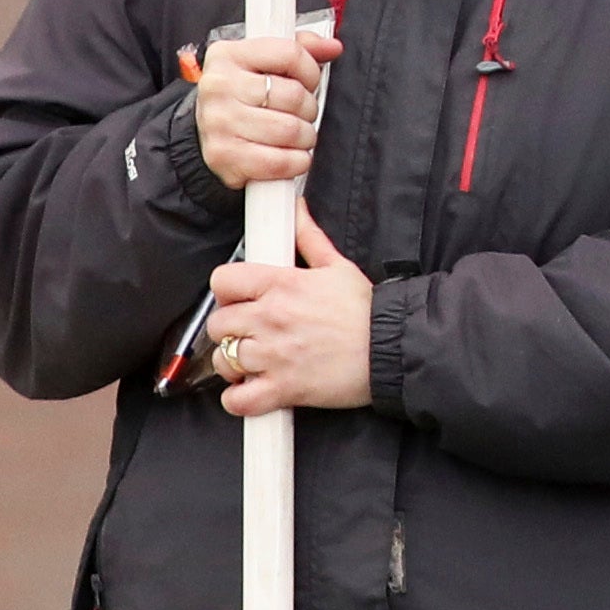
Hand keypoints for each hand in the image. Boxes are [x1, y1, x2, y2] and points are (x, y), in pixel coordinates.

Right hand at [187, 16, 335, 193]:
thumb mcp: (264, 62)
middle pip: (294, 95)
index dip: (310, 70)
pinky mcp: (224, 156)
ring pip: (290, 130)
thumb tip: (333, 47)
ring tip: (297, 135)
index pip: (290, 54)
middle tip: (302, 113)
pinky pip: (279, 161)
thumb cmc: (240, 95)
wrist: (205, 133)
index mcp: (228, 55)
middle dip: (309, 108)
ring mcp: (219, 122)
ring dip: (305, 136)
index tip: (309, 82)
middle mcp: (219, 86)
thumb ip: (301, 48)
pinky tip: (291, 155)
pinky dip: (296, 161)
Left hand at [210, 206, 374, 417]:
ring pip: (223, 361)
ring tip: (251, 362)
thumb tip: (296, 209)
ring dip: (233, 364)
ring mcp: (274, 356)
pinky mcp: (283, 389)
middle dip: (229, 329)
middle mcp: (271, 319)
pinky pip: (238, 400)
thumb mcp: (338, 266)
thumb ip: (309, 237)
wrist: (391, 349)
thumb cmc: (366, 311)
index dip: (227, 290)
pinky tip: (252, 390)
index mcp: (282, 285)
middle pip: (218, 323)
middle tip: (247, 332)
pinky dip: (239, 399)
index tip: (237, 298)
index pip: (223, 280)